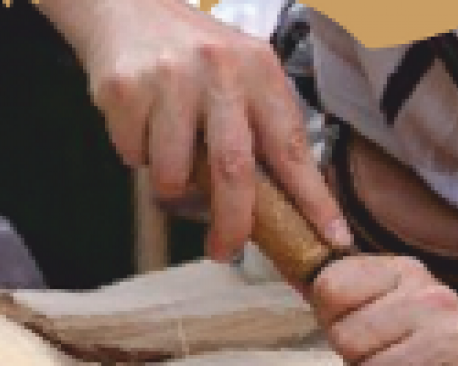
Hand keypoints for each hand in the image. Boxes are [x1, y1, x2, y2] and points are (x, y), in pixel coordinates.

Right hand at [43, 0, 350, 259]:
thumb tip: (293, 206)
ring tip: (170, 156)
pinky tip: (143, 124)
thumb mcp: (244, 75)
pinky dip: (138, 156)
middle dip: (232, 222)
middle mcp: (219, 70)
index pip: (292, 148)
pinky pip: (134, 155)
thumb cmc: (196, 56)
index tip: (333, 239)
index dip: (314, 200)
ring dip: (172, 184)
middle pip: (233, 171)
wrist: (125, 6)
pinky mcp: (124, 88)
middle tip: (226, 249)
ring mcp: (169, 78)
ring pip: (174, 173)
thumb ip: (265, 129)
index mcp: (260, 70)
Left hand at [312, 256, 457, 365]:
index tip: (346, 331)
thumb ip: (349, 297)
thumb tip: (294, 273)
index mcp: (409, 272)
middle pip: (346, 337)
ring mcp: (455, 337)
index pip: (332, 286)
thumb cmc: (432, 351)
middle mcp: (434, 297)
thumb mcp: (396, 311)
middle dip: (352, 362)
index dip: (328, 317)